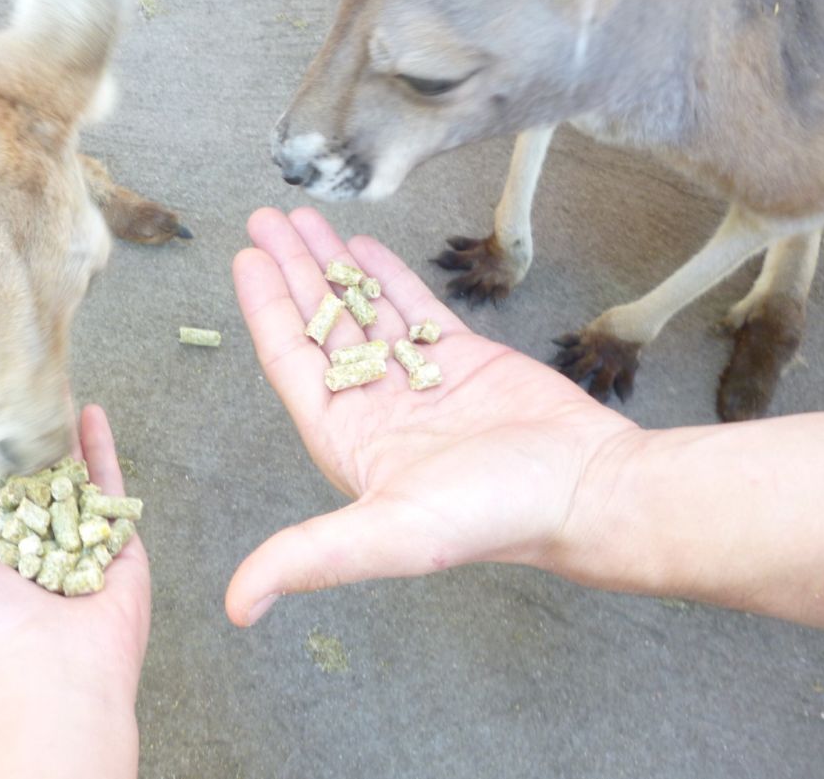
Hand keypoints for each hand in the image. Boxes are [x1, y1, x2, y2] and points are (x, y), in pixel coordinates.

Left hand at [0, 405, 149, 702]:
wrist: (57, 665)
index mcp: (4, 554)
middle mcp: (44, 543)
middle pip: (41, 480)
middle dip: (35, 440)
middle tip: (29, 397)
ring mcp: (83, 537)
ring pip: (76, 474)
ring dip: (68, 433)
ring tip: (60, 391)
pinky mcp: (119, 535)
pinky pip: (111, 484)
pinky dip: (102, 447)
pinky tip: (92, 413)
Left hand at [226, 207, 640, 625]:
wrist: (588, 489)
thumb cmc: (494, 515)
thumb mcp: (390, 535)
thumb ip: (310, 558)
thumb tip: (236, 607)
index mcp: (348, 441)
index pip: (292, 360)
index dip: (265, 309)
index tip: (245, 257)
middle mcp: (376, 409)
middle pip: (321, 326)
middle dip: (292, 272)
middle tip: (266, 217)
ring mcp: (419, 381)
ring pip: (363, 311)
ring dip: (332, 265)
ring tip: (305, 217)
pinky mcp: (463, 361)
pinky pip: (413, 308)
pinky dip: (386, 276)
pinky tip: (361, 246)